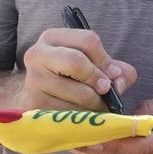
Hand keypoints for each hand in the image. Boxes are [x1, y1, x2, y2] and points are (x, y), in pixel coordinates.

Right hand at [20, 27, 136, 112]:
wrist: (40, 96)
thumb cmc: (73, 76)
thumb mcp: (94, 64)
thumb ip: (117, 70)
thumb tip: (119, 83)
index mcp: (53, 37)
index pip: (88, 41)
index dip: (105, 60)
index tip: (114, 75)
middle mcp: (37, 55)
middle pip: (75, 62)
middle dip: (97, 78)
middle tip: (106, 90)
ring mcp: (33, 81)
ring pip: (75, 91)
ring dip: (94, 102)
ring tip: (98, 105)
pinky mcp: (35, 105)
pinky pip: (68, 112)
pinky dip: (83, 116)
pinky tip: (84, 115)